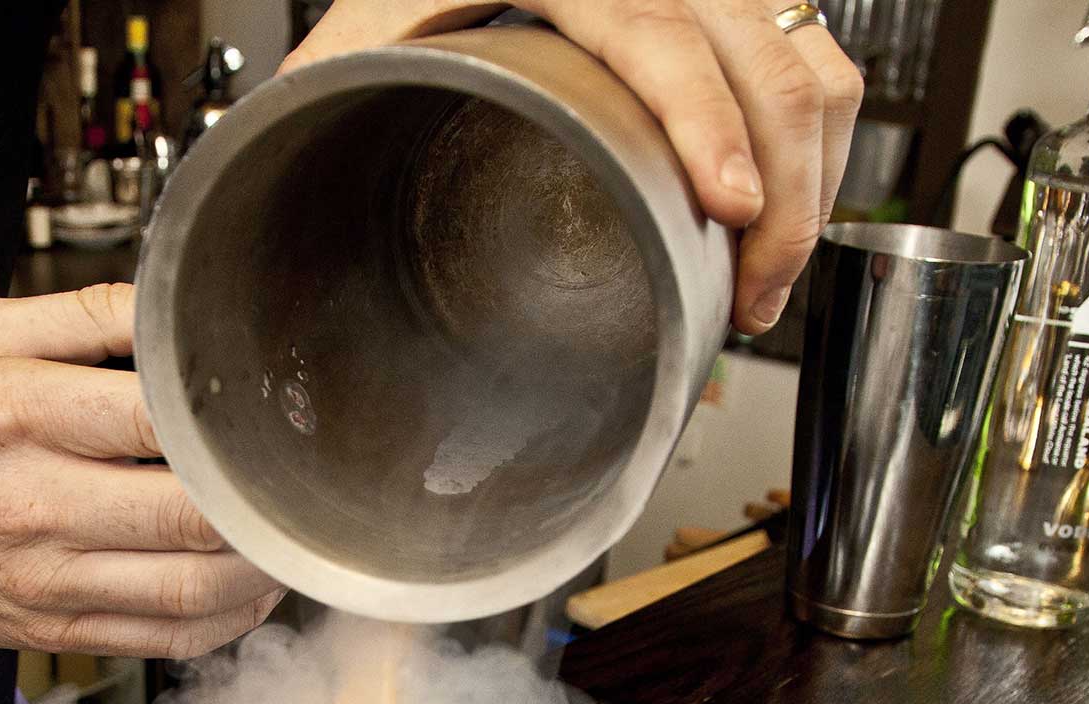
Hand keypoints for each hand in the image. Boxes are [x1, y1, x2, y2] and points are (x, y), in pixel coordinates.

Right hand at [0, 284, 285, 659]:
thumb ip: (83, 314)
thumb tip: (172, 306)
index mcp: (15, 414)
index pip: (152, 417)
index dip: (223, 414)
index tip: (263, 404)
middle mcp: (33, 503)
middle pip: (187, 513)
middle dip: (258, 495)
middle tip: (293, 470)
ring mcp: (49, 577)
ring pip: (192, 586)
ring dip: (261, 565)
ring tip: (286, 529)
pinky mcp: (61, 627)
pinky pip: (171, 638)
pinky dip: (232, 620)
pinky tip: (253, 587)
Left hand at [282, 0, 863, 335]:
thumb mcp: (361, 37)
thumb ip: (331, 95)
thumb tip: (268, 190)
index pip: (658, 27)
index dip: (705, 120)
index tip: (731, 206)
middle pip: (763, 52)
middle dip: (784, 191)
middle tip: (755, 291)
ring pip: (811, 58)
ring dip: (813, 177)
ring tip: (766, 277)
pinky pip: (818, 53)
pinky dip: (820, 142)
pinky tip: (785, 214)